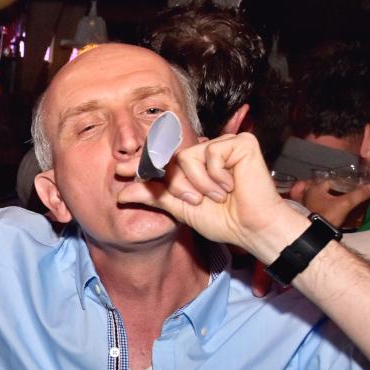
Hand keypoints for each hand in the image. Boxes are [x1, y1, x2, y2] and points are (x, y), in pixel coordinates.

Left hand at [117, 133, 310, 261]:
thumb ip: (153, 196)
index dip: (141, 164)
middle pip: (172, 159)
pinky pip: (211, 152)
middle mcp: (205, 153)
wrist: (250, 227)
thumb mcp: (180, 208)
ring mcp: (222, 146)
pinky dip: (217, 174)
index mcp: (192, 167)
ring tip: (217, 195)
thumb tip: (122, 192)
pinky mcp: (240, 143)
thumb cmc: (222, 219)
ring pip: (188, 156)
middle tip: (195, 200)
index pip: (163, 161)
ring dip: (199, 182)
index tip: (119, 171)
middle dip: (178, 184)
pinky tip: (231, 185)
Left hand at [289, 178, 369, 228]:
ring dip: (336, 201)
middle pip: (329, 191)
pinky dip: (331, 208)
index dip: (345, 183)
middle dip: (340, 192)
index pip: (333, 181)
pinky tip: (340, 212)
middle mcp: (310, 195)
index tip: (355, 187)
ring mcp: (309, 206)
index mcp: (315, 189)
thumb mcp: (345, 204)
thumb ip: (359, 195)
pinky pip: (323, 208)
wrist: (315, 234)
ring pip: (326, 200)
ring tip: (348, 203)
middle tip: (352, 195)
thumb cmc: (327, 215)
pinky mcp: (311, 215)